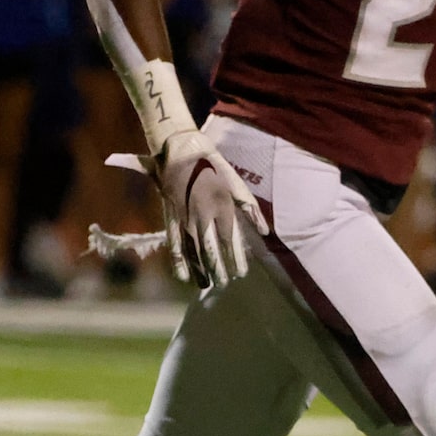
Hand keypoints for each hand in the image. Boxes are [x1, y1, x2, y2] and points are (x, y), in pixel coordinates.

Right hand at [155, 129, 261, 287]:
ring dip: (200, 268)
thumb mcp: (236, 183)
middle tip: (224, 284)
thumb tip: (264, 231)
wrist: (180, 150)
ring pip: (192, 249)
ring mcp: (184, 217)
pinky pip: (174, 242)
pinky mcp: (171, 216)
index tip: (240, 273)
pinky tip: (182, 274)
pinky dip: (179, 260)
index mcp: (220, 205)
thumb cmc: (212, 165)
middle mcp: (202, 215)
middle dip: (217, 268)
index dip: (235, 257)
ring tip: (206, 285)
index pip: (229, 238)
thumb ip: (250, 208)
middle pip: (210, 248)